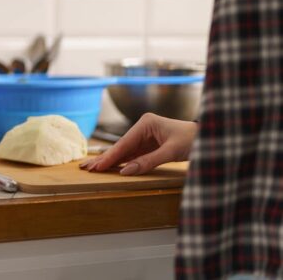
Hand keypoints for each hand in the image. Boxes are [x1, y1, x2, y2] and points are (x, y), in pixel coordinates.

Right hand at [80, 113, 196, 175]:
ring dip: (110, 161)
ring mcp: (146, 137)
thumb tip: (125, 171)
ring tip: (93, 168)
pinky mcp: (150, 146)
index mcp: (146, 123)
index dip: (110, 157)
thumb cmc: (194, 140)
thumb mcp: (171, 151)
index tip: (97, 167)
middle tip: (85, 167)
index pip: (124, 144)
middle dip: (104, 158)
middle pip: (120, 147)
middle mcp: (143, 128)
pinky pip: (133, 155)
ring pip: (124, 152)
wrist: (210, 138)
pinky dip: (122, 162)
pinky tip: (110, 168)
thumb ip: (148, 161)